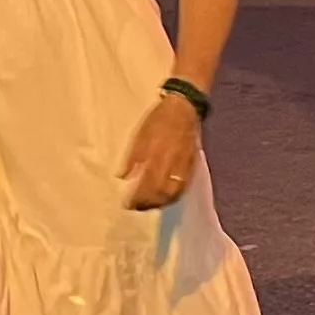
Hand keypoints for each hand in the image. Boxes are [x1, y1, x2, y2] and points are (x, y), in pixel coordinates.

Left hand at [124, 92, 203, 209]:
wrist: (184, 107)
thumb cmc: (158, 119)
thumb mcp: (139, 135)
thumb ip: (132, 157)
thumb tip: (122, 177)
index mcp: (156, 156)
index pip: (145, 186)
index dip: (137, 198)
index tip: (127, 204)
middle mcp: (170, 164)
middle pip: (159, 193)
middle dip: (148, 204)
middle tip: (137, 207)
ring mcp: (183, 166)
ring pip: (173, 193)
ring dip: (160, 203)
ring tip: (149, 205)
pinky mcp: (191, 165)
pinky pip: (183, 187)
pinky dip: (174, 196)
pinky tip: (166, 197)